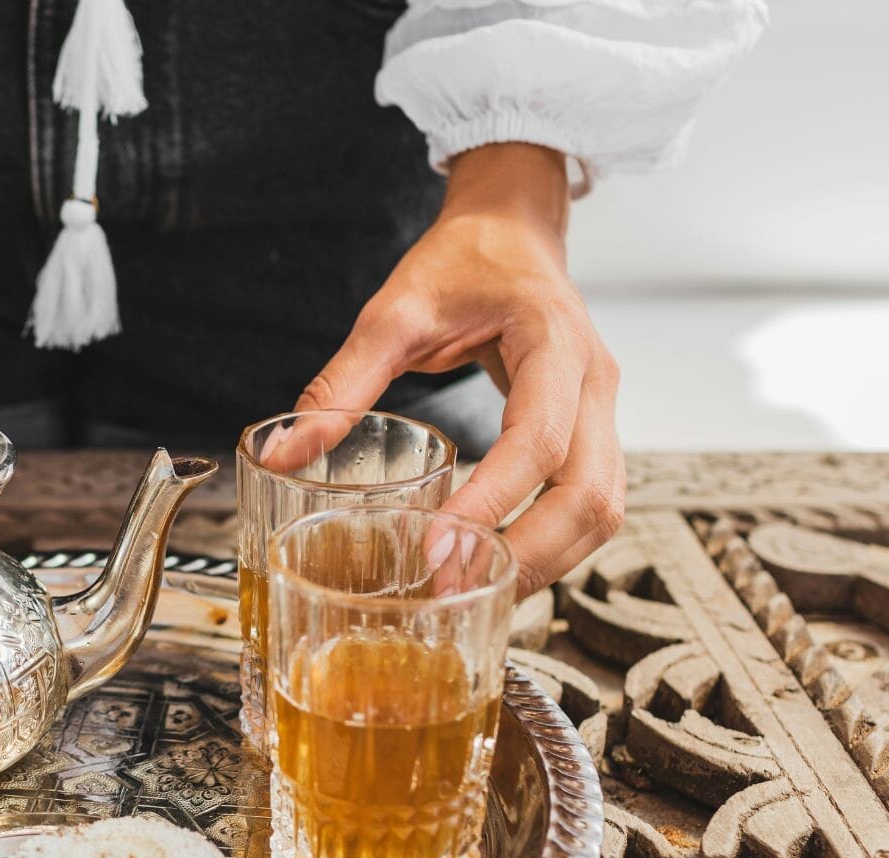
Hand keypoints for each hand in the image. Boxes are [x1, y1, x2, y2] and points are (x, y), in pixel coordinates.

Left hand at [294, 143, 624, 596]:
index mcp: (552, 340)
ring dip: (547, 561)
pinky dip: (552, 544)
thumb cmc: (464, 261)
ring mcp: (603, 410)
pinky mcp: (594, 432)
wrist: (514, 232)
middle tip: (457, 592)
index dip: (493, 501)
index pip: (538, 438)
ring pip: (603, 509)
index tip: (440, 547)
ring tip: (475, 595)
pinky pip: (590, 502)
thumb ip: (342, 382)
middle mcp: (594, 381)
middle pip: (590, 493)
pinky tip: (497, 566)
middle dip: (530, 555)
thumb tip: (284, 451)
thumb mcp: (393, 311)